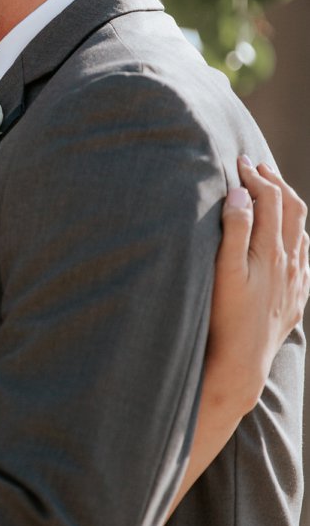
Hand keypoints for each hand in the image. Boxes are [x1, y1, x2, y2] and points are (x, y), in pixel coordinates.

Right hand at [207, 157, 308, 413]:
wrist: (242, 363)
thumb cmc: (225, 316)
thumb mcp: (224, 270)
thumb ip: (234, 229)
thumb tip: (239, 194)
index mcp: (271, 250)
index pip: (269, 200)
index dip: (255, 176)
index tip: (239, 161)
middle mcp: (289, 263)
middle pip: (292, 210)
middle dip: (275, 184)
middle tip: (258, 167)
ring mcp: (295, 282)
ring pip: (302, 233)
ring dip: (288, 207)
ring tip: (273, 193)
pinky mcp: (296, 299)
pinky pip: (304, 259)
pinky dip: (297, 238)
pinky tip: (289, 241)